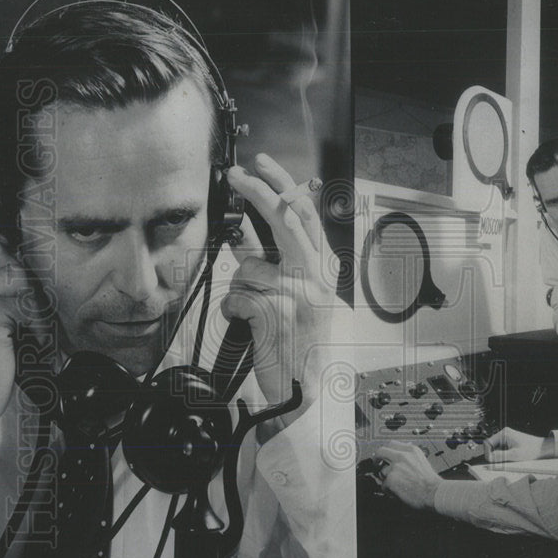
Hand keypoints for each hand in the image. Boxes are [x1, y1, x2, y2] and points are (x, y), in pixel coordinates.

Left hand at [222, 154, 336, 423]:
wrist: (302, 391)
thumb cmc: (298, 343)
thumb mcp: (299, 297)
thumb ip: (278, 263)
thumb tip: (245, 228)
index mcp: (324, 271)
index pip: (307, 216)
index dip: (283, 186)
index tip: (262, 165)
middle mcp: (316, 278)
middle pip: (285, 219)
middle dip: (257, 191)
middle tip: (235, 175)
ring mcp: (298, 294)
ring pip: (249, 267)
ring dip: (240, 289)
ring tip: (252, 312)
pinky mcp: (276, 313)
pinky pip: (237, 298)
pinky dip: (233, 313)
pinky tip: (247, 326)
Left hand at [378, 441, 440, 509]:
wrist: (435, 493)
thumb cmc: (430, 482)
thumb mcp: (421, 461)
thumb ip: (408, 457)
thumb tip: (394, 458)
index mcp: (411, 450)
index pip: (391, 444)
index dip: (386, 451)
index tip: (383, 456)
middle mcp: (402, 456)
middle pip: (381, 452)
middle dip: (377, 459)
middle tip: (377, 465)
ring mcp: (395, 467)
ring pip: (382, 473)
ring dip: (387, 480)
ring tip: (399, 486)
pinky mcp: (391, 479)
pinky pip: (384, 486)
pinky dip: (389, 491)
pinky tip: (400, 492)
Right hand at [484, 427, 549, 462]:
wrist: (542, 448)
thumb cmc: (530, 450)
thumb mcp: (514, 455)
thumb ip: (500, 456)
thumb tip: (488, 458)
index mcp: (504, 434)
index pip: (488, 443)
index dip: (487, 453)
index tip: (490, 461)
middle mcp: (504, 433)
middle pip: (491, 446)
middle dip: (494, 454)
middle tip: (501, 462)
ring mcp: (506, 437)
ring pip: (496, 448)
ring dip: (499, 455)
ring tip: (509, 459)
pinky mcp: (509, 441)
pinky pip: (501, 449)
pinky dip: (503, 454)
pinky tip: (511, 457)